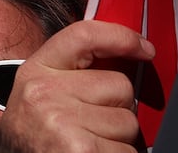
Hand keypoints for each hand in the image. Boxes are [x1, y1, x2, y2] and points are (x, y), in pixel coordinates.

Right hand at [0, 20, 152, 152]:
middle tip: (92, 125)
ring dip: (119, 138)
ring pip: (129, 122)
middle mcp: (45, 92)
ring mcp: (62, 122)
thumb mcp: (40, 94)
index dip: (121, 37)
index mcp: (36, 71)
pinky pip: (128, 150)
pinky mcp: (81, 150)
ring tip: (90, 143)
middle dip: (118, 107)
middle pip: (120, 85)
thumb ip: (72, 74)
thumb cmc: (33, 138)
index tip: (144, 49)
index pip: (84, 35)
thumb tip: (124, 58)